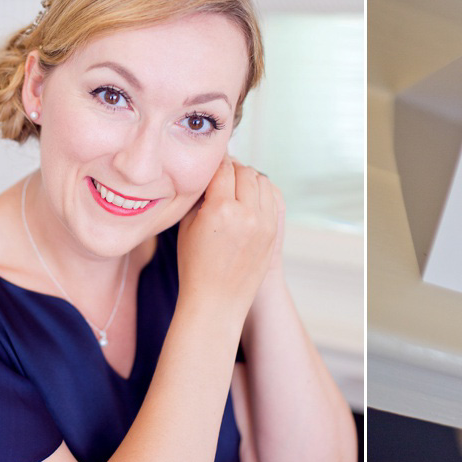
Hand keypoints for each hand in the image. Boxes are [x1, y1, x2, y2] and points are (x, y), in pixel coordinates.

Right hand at [177, 156, 277, 312]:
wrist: (217, 301)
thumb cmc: (194, 265)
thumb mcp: (187, 225)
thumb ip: (201, 195)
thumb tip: (210, 173)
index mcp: (221, 210)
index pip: (222, 169)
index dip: (216, 162)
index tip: (210, 161)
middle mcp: (247, 214)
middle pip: (245, 172)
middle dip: (233, 168)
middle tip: (222, 171)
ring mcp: (264, 223)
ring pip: (262, 182)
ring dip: (249, 178)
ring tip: (236, 184)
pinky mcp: (273, 232)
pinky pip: (272, 198)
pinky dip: (261, 193)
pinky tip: (249, 197)